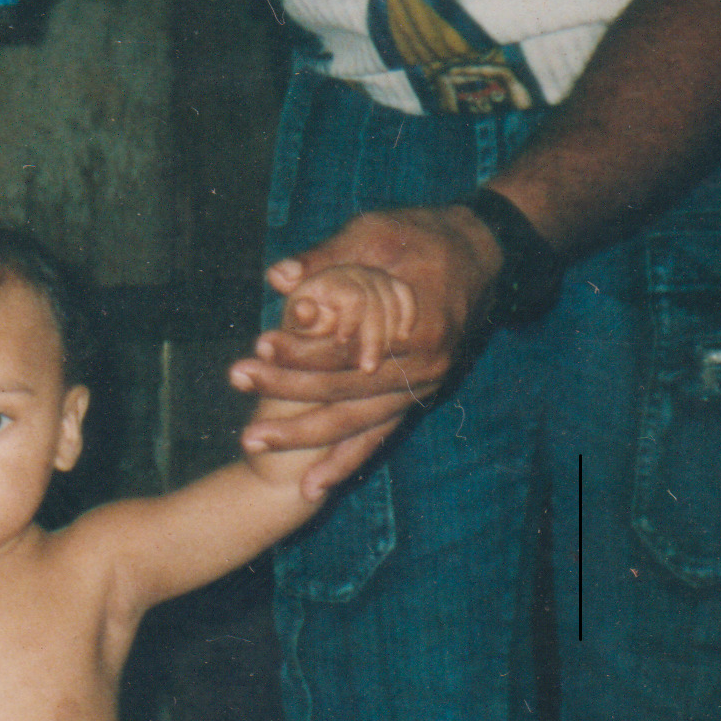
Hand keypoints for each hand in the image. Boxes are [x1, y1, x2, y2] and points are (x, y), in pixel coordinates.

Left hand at [233, 206, 505, 495]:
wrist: (481, 253)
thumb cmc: (425, 236)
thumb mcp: (379, 232)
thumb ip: (329, 256)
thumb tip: (278, 277)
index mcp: (417, 325)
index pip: (347, 347)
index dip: (301, 349)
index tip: (259, 347)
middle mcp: (424, 367)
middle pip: (345, 389)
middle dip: (287, 392)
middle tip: (238, 383)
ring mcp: (423, 388)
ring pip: (356, 422)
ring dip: (304, 435)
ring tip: (253, 442)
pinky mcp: (416, 397)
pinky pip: (377, 437)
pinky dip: (345, 461)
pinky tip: (313, 487)